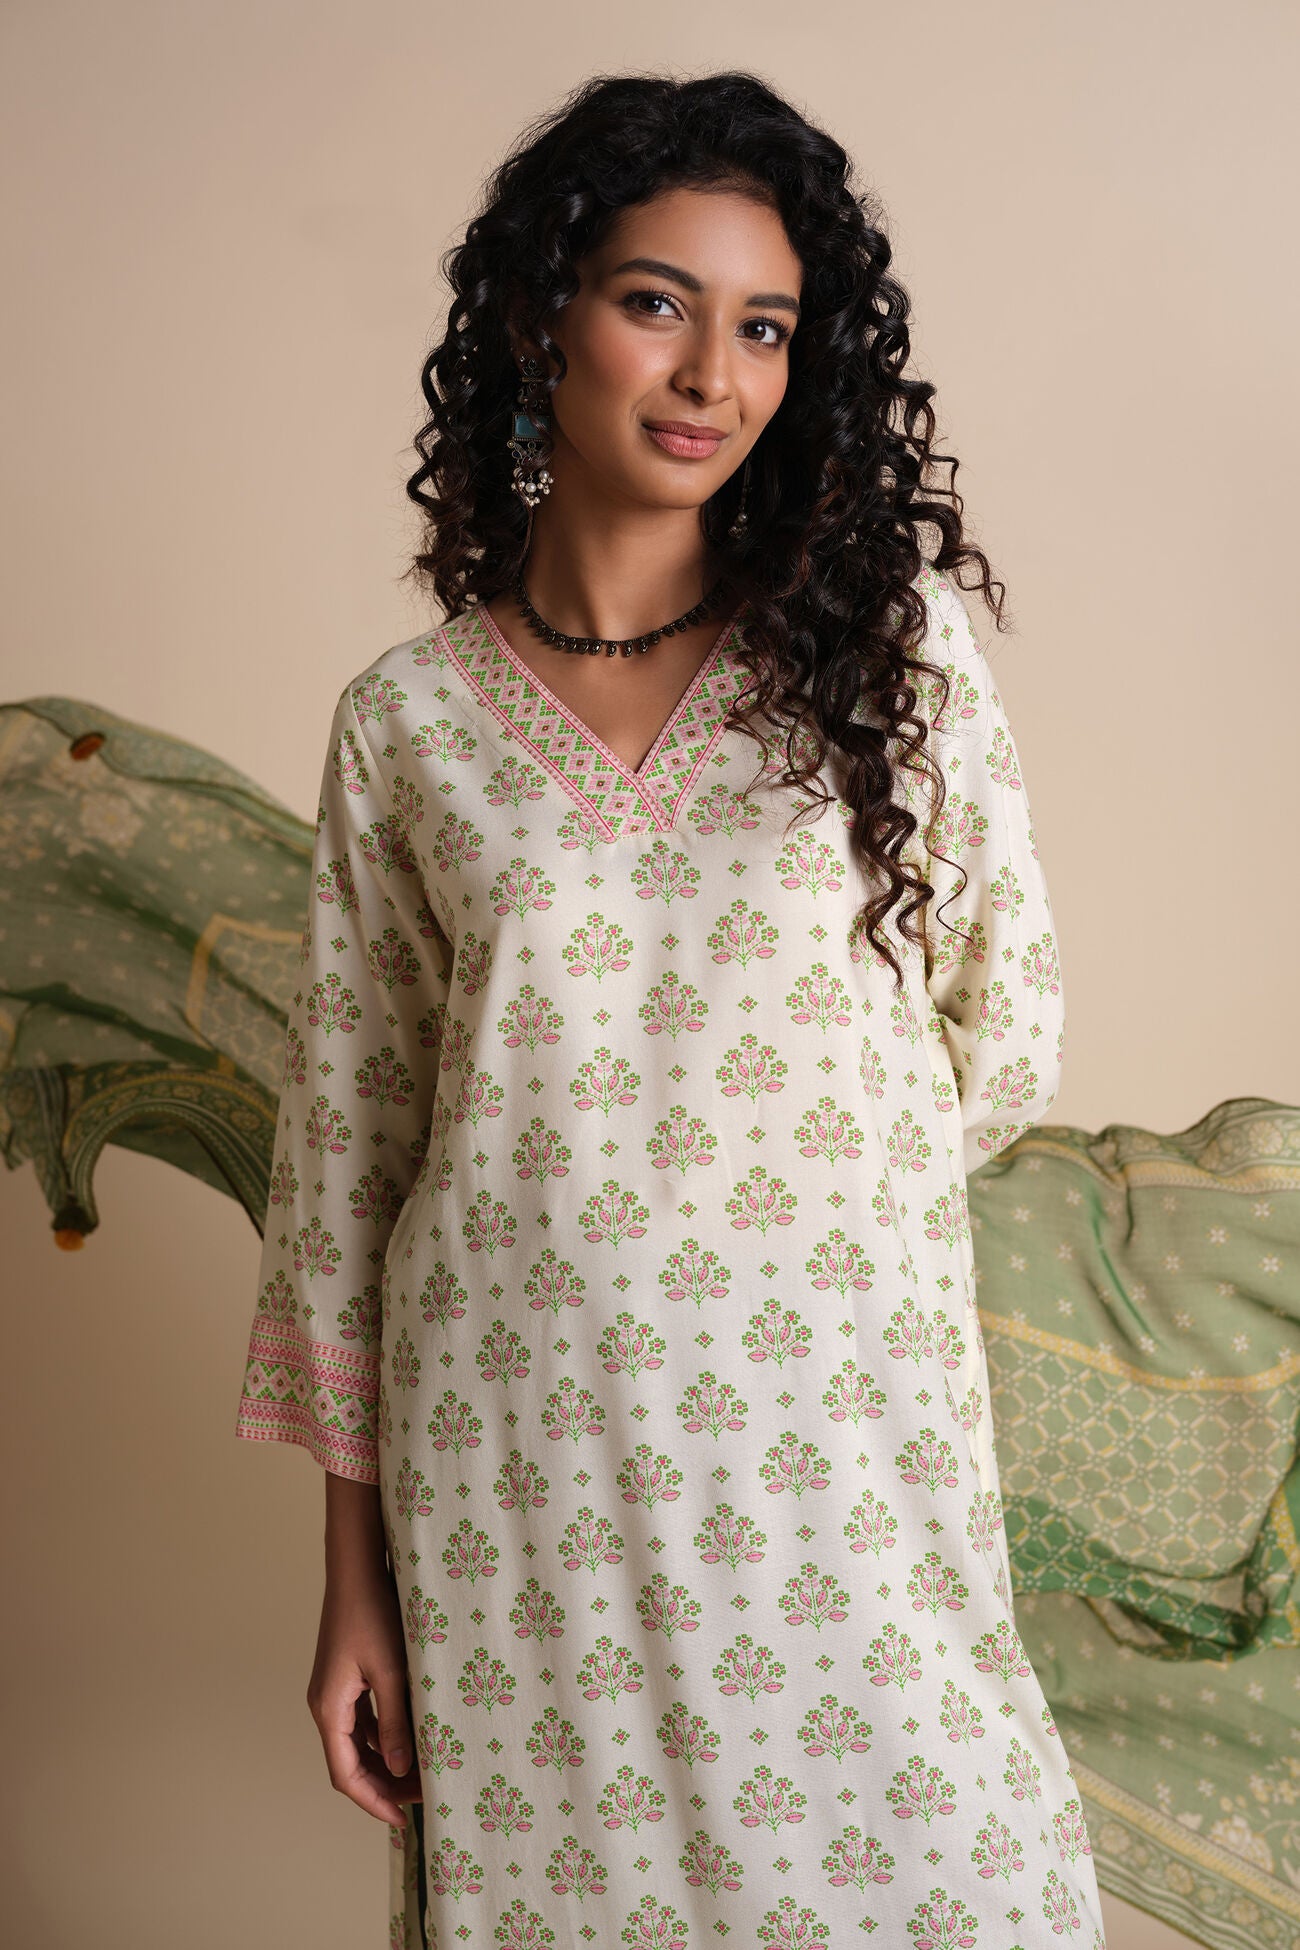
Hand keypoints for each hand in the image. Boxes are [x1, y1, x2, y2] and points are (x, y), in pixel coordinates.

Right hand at [306, 1564, 421, 1829]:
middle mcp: (325, 1704)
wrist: (357, 1568)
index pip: (345, 1774)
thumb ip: (395, 1721)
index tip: (402, 1820)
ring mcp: (334, 1691)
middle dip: (383, 1784)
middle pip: (349, 1762)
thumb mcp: (390, 1671)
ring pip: (357, 1742)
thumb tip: (399, 1767)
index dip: (373, 1801)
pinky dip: (384, 1736)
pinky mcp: (345, 1677)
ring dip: (385, 1761)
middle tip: (422, 1796)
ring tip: (422, 1772)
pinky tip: (411, 1737)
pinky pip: (362, 1720)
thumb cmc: (373, 1613)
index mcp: (329, 1708)